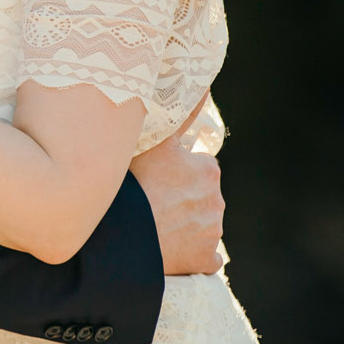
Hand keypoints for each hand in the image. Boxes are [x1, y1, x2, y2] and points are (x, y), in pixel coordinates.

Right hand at [128, 100, 224, 275]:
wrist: (126, 237)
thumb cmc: (138, 183)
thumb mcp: (157, 141)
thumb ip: (182, 113)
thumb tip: (204, 83)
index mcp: (208, 171)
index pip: (198, 166)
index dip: (177, 169)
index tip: (159, 176)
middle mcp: (217, 202)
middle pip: (200, 195)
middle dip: (183, 196)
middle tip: (154, 197)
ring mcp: (212, 234)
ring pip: (201, 223)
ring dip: (185, 222)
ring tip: (155, 221)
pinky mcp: (205, 260)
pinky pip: (204, 256)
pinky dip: (193, 253)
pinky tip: (173, 248)